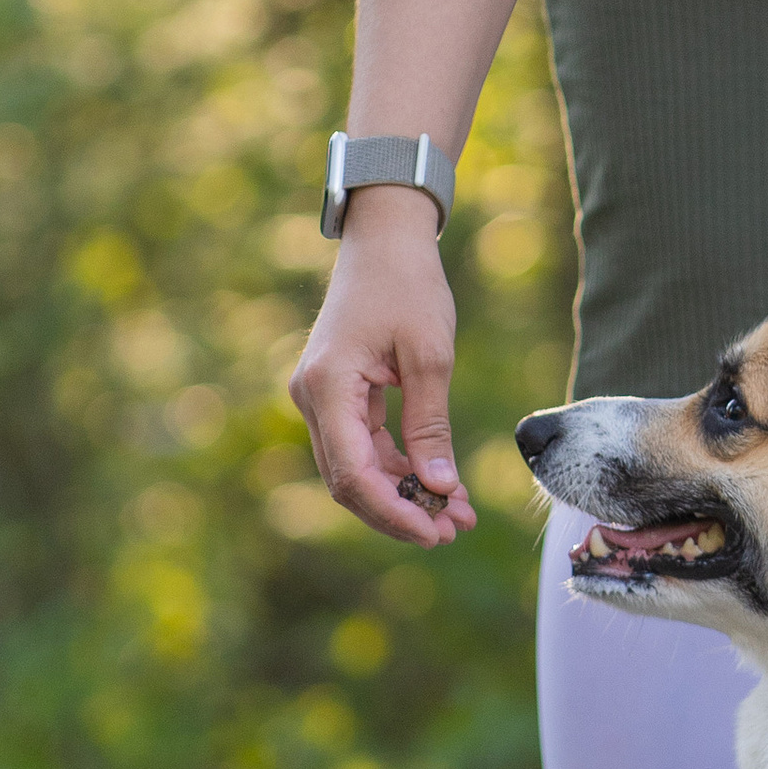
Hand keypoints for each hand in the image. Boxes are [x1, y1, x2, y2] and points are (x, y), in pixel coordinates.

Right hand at [289, 194, 477, 547]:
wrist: (385, 237)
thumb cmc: (408, 283)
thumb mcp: (429, 354)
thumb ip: (430, 424)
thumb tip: (439, 487)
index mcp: (328, 386)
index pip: (353, 473)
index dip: (393, 511)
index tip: (436, 532)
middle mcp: (313, 397)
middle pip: (349, 481)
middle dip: (400, 511)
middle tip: (453, 530)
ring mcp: (321, 397)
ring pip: (356, 468)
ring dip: (402, 494)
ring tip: (455, 513)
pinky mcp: (337, 394)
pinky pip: (363, 446)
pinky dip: (398, 468)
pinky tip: (437, 483)